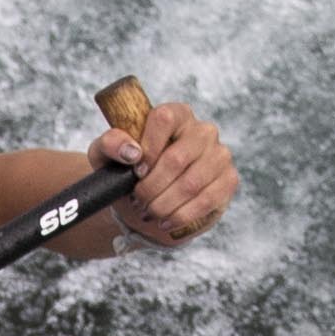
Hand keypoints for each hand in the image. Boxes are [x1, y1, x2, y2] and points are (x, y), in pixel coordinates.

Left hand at [94, 101, 235, 248]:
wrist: (146, 200)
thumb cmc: (128, 171)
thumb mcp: (106, 155)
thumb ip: (110, 144)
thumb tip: (132, 152)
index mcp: (176, 114)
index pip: (164, 119)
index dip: (148, 148)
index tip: (135, 171)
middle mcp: (203, 131)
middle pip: (177, 158)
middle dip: (152, 187)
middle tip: (138, 201)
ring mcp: (219, 155)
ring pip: (191, 184)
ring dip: (164, 204)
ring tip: (149, 212)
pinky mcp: (228, 181)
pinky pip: (207, 201)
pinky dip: (181, 216)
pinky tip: (166, 221)